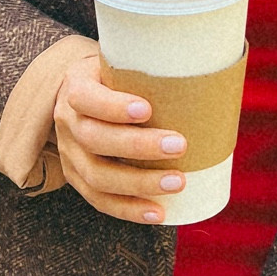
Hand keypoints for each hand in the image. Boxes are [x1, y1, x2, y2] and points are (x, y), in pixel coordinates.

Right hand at [53, 52, 187, 224]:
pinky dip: (129, 210)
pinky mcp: (77, 178)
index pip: (85, 98)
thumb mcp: (122, 63)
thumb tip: (208, 76)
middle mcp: (68, 122)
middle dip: (137, 146)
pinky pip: (100, 200)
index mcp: (76, 87)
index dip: (113, 107)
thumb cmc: (116, 79)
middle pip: (94, 139)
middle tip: (180, 146)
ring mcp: (70, 154)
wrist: (84, 95)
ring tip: (177, 182)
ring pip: (97, 176)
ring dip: (138, 183)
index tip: (147, 109)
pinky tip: (157, 213)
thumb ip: (150, 68)